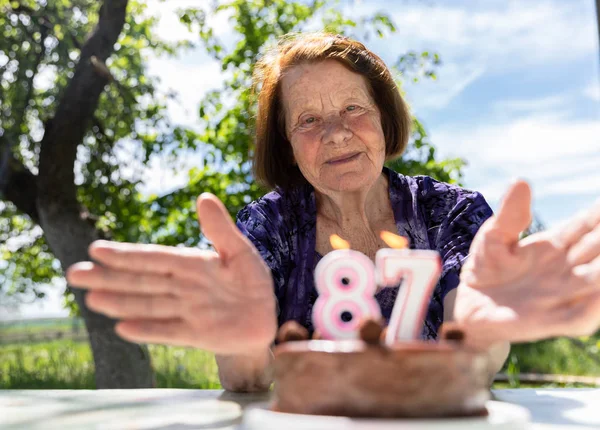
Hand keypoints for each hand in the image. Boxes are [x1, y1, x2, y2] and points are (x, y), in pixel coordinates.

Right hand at [66, 193, 276, 354]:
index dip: (127, 255)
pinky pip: (169, 332)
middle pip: (142, 282)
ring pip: (149, 306)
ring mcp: (187, 312)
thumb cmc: (251, 281)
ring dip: (121, 303)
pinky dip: (148, 330)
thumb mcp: (240, 251)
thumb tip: (203, 197)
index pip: (154, 258)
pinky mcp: (196, 335)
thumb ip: (220, 230)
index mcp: (191, 264)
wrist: (264, 317)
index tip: (96, 249)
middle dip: (110, 278)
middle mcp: (182, 287)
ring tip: (92, 299)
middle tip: (74, 274)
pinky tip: (122, 328)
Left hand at [449, 181, 599, 347]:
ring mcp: (561, 295)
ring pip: (597, 280)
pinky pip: (580, 315)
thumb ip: (509, 214)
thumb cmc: (486, 268)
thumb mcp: (493, 236)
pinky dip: (594, 306)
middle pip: (599, 249)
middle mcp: (566, 269)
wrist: (470, 304)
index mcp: (555, 246)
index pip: (586, 226)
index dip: (599, 214)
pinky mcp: (551, 320)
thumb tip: (520, 182)